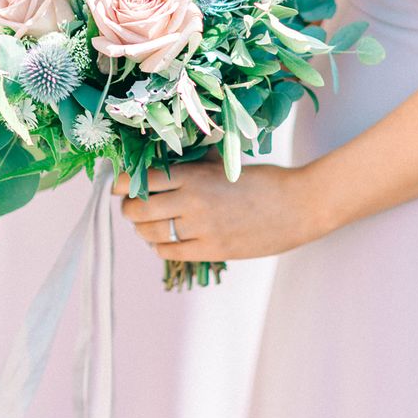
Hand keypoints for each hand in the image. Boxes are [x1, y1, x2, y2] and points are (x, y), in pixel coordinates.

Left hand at [113, 160, 325, 261]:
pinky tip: (167, 239)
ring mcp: (200, 228)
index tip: (117, 185)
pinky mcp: (211, 250)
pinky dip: (160, 246)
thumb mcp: (224, 165)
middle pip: (136, 209)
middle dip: (130, 208)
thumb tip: (156, 170)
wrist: (299, 205)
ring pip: (149, 233)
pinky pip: (168, 252)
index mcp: (194, 173)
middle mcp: (192, 200)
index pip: (140, 180)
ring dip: (144, 229)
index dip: (121, 184)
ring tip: (152, 223)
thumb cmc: (263, 180)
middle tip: (135, 206)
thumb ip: (191, 168)